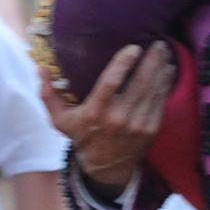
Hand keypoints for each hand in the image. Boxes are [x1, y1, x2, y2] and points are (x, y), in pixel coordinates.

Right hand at [42, 41, 174, 187]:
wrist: (106, 168)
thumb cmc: (83, 137)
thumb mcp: (60, 120)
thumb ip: (49, 94)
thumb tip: (41, 68)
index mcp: (95, 112)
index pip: (111, 83)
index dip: (123, 63)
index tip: (133, 47)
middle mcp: (118, 118)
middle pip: (139, 83)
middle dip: (151, 60)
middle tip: (157, 41)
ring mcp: (137, 124)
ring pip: (153, 90)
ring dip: (161, 67)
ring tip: (164, 49)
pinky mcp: (151, 129)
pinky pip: (161, 100)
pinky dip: (166, 82)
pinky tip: (168, 68)